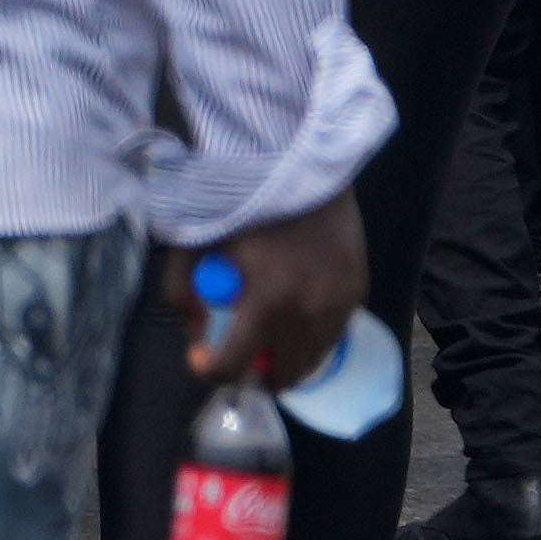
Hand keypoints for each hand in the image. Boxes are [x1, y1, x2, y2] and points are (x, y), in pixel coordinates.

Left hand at [192, 197, 365, 388]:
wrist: (304, 165)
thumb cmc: (246, 200)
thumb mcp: (197, 238)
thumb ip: (183, 288)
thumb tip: (197, 328)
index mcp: (266, 298)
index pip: (234, 363)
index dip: (213, 369)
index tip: (205, 361)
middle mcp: (309, 310)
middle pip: (281, 374)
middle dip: (255, 370)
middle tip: (242, 353)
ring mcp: (339, 305)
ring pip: (311, 361)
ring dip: (287, 356)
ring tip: (269, 332)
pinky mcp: (357, 294)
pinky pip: (331, 336)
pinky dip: (312, 335)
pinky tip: (297, 308)